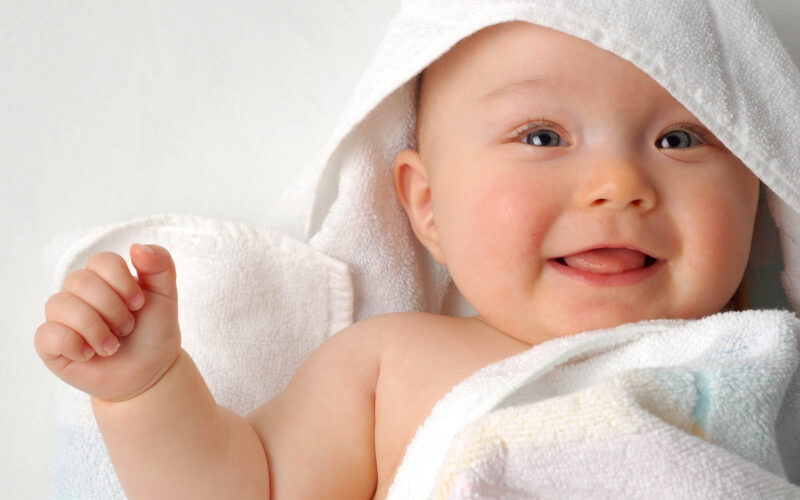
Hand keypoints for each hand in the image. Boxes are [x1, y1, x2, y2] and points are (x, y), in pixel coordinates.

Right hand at [35, 244, 181, 401]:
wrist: (149, 371)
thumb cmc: (154, 330)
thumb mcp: (166, 295)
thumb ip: (160, 265)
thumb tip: (136, 247)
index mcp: (104, 276)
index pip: (102, 261)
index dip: (123, 282)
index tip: (139, 304)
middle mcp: (78, 292)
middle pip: (80, 281)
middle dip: (112, 308)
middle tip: (128, 328)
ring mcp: (61, 317)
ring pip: (60, 304)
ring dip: (95, 328)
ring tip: (112, 346)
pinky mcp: (49, 344)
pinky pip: (48, 334)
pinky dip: (75, 344)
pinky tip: (90, 354)